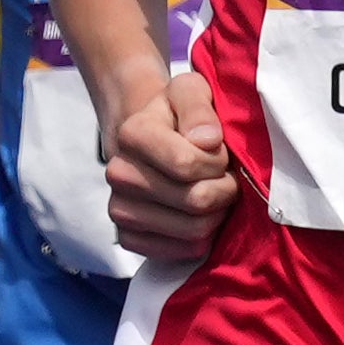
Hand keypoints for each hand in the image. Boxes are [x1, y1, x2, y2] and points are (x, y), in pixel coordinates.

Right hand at [107, 73, 240, 258]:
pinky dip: (202, 237)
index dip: (218, 161)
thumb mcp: (191, 91)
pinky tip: (200, 215)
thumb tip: (206, 141)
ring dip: (217, 214)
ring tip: (214, 193)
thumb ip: (198, 106)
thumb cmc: (180, 114)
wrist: (153, 137)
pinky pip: (182, 252)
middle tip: (224, 176)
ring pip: (193, 231)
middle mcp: (119, 174)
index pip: (187, 165)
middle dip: (224, 189)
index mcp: (132, 134)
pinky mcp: (128, 238)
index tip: (220, 152)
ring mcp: (120, 209)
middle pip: (195, 201)